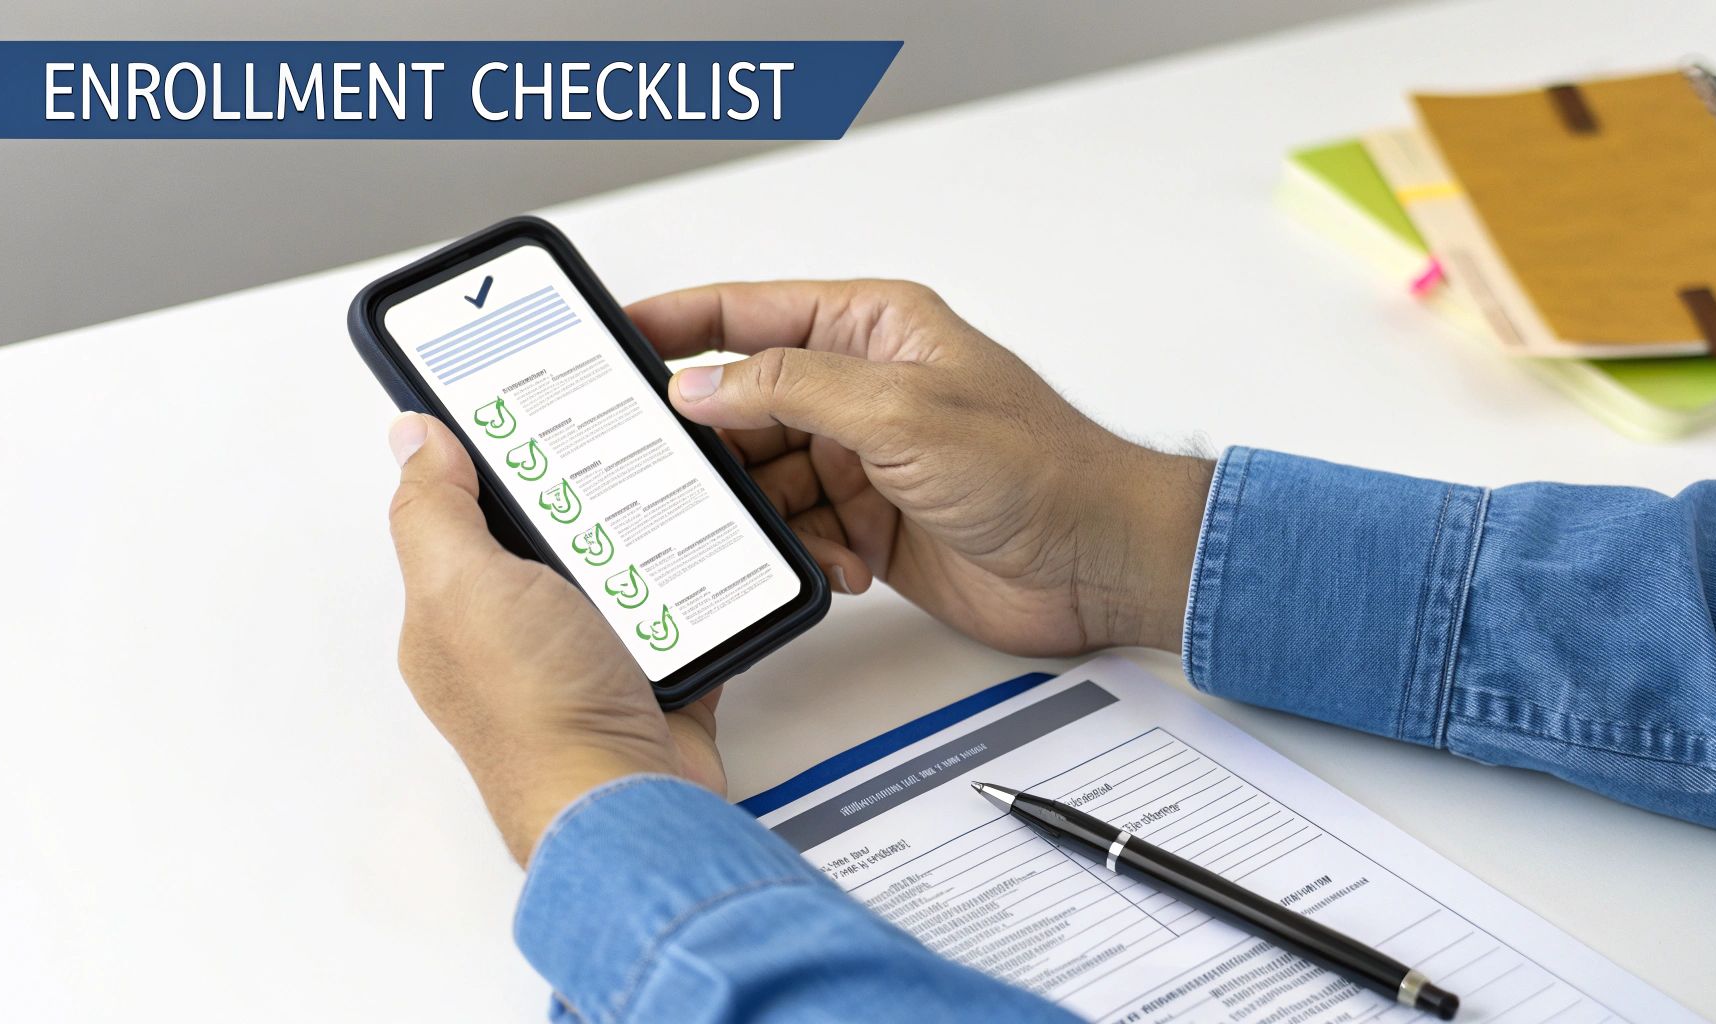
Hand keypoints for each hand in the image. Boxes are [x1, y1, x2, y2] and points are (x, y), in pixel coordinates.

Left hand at [385, 413, 724, 865]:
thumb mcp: (462, 586)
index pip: (459, 507)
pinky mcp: (648, 674)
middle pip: (545, 532)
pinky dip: (692, 586)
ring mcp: (582, 656)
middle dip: (578, 489)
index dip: (487, 453)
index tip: (526, 403)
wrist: (628, 801)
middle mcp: (513, 633)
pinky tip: (703, 553)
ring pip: (615, 565)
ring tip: (666, 486)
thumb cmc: (538, 715)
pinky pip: (674, 608)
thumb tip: (413, 439)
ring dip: (640, 535)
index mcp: (453, 607)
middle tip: (611, 436)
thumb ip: (433, 511)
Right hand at [628, 281, 1214, 656]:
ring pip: (771, 476)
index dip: (678, 322)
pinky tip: (841, 564)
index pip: (751, 313)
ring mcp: (867, 459)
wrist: (1100, 563)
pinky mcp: (874, 523)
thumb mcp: (902, 412)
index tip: (615, 336)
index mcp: (873, 329)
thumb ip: (793, 388)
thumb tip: (703, 382)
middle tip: (663, 466)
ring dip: (765, 510)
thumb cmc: (1040, 467)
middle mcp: (864, 389)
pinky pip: (805, 531)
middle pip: (748, 403)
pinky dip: (810, 553)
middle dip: (713, 440)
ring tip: (756, 531)